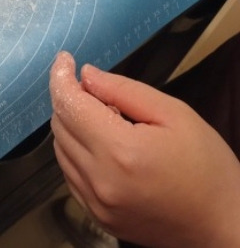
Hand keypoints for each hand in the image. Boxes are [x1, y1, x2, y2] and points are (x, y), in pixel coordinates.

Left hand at [50, 51, 239, 247]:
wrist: (223, 225)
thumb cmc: (206, 165)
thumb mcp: (173, 114)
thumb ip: (123, 90)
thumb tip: (85, 74)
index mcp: (120, 151)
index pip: (70, 105)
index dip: (60, 76)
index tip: (64, 58)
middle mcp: (100, 180)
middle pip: (61, 125)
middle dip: (69, 97)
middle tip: (93, 88)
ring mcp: (96, 203)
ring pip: (61, 149)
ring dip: (71, 124)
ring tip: (104, 116)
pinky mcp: (97, 217)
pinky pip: (70, 174)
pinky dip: (75, 150)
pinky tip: (100, 143)